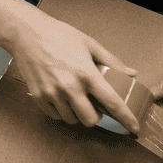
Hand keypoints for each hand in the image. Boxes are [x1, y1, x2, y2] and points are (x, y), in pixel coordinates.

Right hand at [0, 0, 140, 131]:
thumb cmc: (60, 35)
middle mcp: (70, 87)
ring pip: (71, 120)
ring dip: (77, 114)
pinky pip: (55, 116)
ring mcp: (52, 93)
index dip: (126, 118)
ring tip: (75, 98)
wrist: (27, 33)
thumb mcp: (90, 44)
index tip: (134, 129)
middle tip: (93, 105)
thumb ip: (112, 62)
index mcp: (87, 73)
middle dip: (95, 116)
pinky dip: (62, 111)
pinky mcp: (39, 97)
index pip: (112, 102)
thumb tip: (132, 74)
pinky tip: (62, 97)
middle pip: (90, 120)